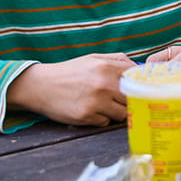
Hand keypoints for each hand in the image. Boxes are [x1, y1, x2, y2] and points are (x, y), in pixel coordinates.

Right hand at [6, 53, 136, 126]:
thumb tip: (139, 67)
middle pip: (133, 98)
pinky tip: (91, 111)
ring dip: (116, 111)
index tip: (138, 89)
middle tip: (120, 99)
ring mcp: (96, 102)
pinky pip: (105, 122)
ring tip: (104, 105)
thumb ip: (118, 60)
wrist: (40, 86)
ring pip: (122, 113)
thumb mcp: (94, 58)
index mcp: (108, 67)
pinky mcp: (86, 116)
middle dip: (129, 100)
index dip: (139, 84)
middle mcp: (104, 84)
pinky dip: (102, 119)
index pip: (138, 79)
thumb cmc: (70, 72)